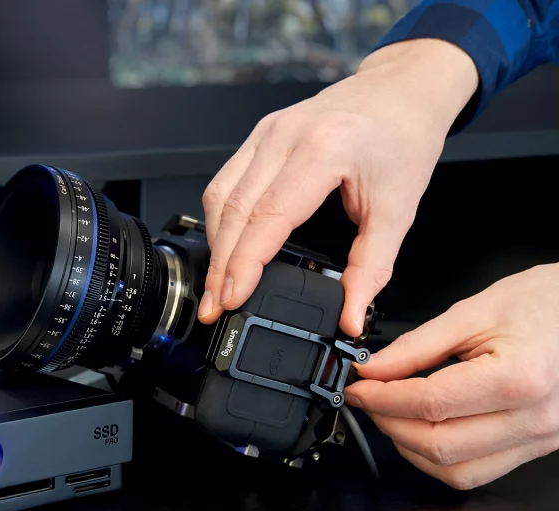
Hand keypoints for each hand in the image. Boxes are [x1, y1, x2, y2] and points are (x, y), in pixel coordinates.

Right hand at [198, 39, 478, 336]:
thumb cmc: (404, 137)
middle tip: (214, 306)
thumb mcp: (398, 210)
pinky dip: (221, 220)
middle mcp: (286, 136)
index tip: (232, 298)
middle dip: (220, 266)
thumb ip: (372, 268)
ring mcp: (267, 132)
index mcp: (323, 150)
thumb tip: (352, 315)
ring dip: (215, 245)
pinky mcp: (260, 134)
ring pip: (220, 196)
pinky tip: (226, 246)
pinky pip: (226, 180)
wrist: (404, 89)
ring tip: (216, 285)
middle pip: (234, 211)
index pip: (267, 217)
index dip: (244, 263)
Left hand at [345, 264, 558, 489]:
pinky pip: (479, 471)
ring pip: (456, 471)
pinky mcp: (539, 446)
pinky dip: (440, 459)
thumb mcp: (476, 311)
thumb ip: (417, 345)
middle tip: (368, 400)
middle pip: (439, 445)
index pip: (430, 403)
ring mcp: (540, 438)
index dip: (382, 398)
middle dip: (389, 424)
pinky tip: (423, 432)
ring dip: (411, 449)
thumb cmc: (548, 303)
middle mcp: (534, 418)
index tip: (357, 388)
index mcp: (518, 378)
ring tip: (391, 417)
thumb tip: (372, 368)